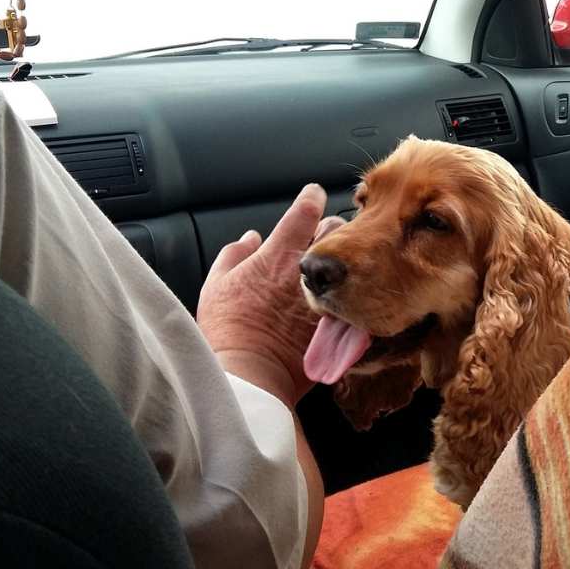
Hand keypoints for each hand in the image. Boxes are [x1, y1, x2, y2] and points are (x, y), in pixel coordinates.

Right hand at [197, 184, 344, 403]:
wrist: (249, 374)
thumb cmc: (228, 331)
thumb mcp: (217, 285)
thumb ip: (233, 256)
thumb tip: (249, 240)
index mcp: (277, 254)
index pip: (304, 210)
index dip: (311, 196)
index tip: (312, 194)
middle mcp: (306, 269)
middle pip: (334, 229)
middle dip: (332, 227)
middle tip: (325, 235)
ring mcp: (327, 292)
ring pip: (348, 259)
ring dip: (343, 255)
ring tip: (336, 263)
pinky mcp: (336, 318)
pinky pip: (352, 293)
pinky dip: (349, 290)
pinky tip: (344, 295)